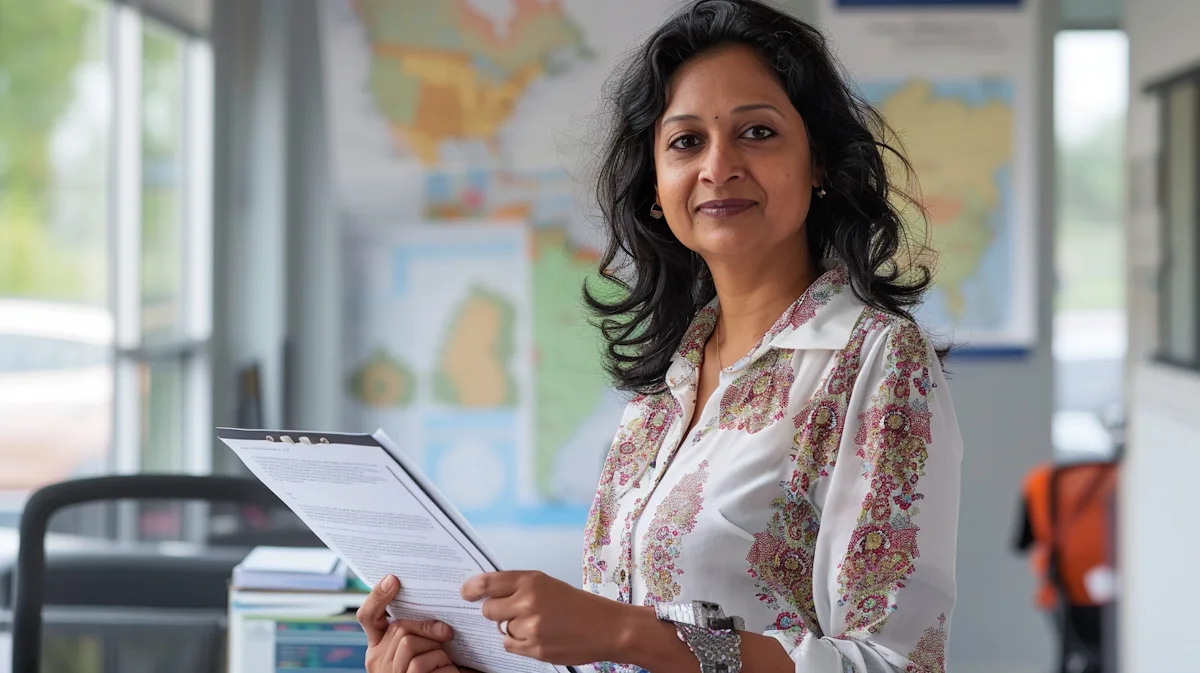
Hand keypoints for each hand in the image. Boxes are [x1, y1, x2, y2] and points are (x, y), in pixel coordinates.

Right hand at [357, 574, 466, 672]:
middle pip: (399, 627)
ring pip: (410, 644)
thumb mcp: (426, 648)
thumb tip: (432, 605)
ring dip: (437, 650)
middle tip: (447, 635)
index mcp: (379, 648)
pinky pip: (420, 663)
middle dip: (427, 628)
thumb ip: (418, 630)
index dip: (377, 596)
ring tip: (446, 664)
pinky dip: (442, 666)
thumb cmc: (437, 671)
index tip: (393, 579)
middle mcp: (377, 661)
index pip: (368, 616)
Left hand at [461, 570, 633, 664]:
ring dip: (513, 628)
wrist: (607, 628)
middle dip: (496, 612)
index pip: (488, 582)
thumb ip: (518, 587)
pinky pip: (510, 645)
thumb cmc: (579, 605)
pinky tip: (538, 637)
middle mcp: (528, 601)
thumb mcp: (548, 585)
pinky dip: (519, 643)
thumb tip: (487, 593)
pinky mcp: (534, 648)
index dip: (472, 589)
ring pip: (501, 629)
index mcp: (531, 581)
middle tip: (513, 611)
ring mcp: (530, 627)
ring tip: (538, 625)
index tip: (465, 593)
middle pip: (488, 610)